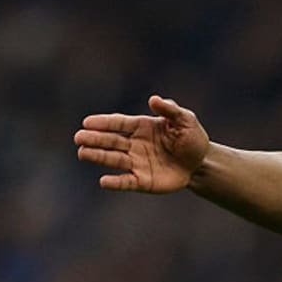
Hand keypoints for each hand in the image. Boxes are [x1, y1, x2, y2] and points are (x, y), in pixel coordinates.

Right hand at [74, 95, 209, 192]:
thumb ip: (170, 110)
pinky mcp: (143, 181)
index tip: (87, 122)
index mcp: (142, 127)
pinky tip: (103, 181)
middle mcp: (135, 144)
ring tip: (82, 153)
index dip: (103, 123)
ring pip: (114, 159)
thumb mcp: (186, 120)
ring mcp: (137, 163)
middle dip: (95, 139)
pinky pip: (126, 182)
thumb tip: (153, 99)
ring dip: (98, 156)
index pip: (119, 124)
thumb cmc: (192, 138)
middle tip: (78, 138)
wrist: (202, 163)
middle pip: (111, 141)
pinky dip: (115, 182)